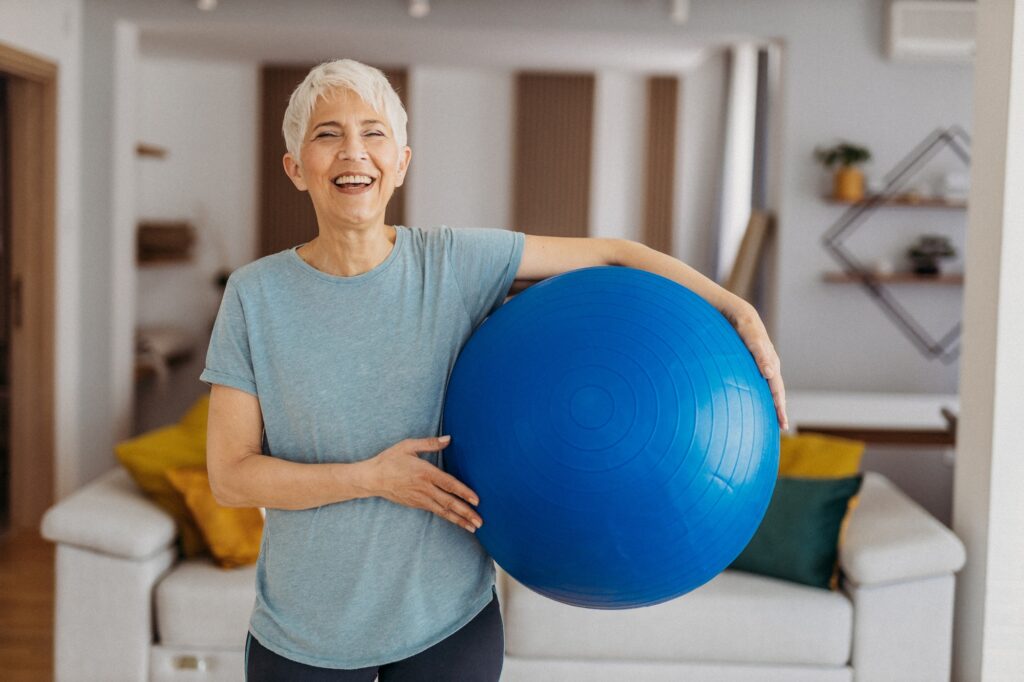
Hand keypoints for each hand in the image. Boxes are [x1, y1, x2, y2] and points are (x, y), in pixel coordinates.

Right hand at [366, 436, 482, 532]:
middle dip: (466, 512)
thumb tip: (449, 438)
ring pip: (443, 511)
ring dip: (459, 519)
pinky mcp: (416, 504)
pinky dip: (448, 517)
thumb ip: (430, 443)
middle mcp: (424, 488)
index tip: (476, 500)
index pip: (449, 484)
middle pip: (449, 502)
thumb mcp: (408, 446)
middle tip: (480, 521)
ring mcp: (420, 498)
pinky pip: (436, 511)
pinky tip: (457, 521)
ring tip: (473, 527)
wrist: (372, 478)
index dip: (464, 492)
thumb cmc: (390, 459)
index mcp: (425, 472)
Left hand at [726, 303, 788, 430]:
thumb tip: (770, 374)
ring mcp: (761, 365)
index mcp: (771, 362)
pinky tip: (756, 399)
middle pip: (777, 391)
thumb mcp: (751, 338)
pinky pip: (760, 382)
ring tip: (773, 417)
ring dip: (772, 402)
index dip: (780, 406)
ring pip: (769, 387)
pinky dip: (762, 393)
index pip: (777, 389)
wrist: (737, 313)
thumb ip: (759, 354)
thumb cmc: (743, 325)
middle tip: (782, 426)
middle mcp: (769, 365)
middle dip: (779, 408)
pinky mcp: (753, 363)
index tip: (782, 423)